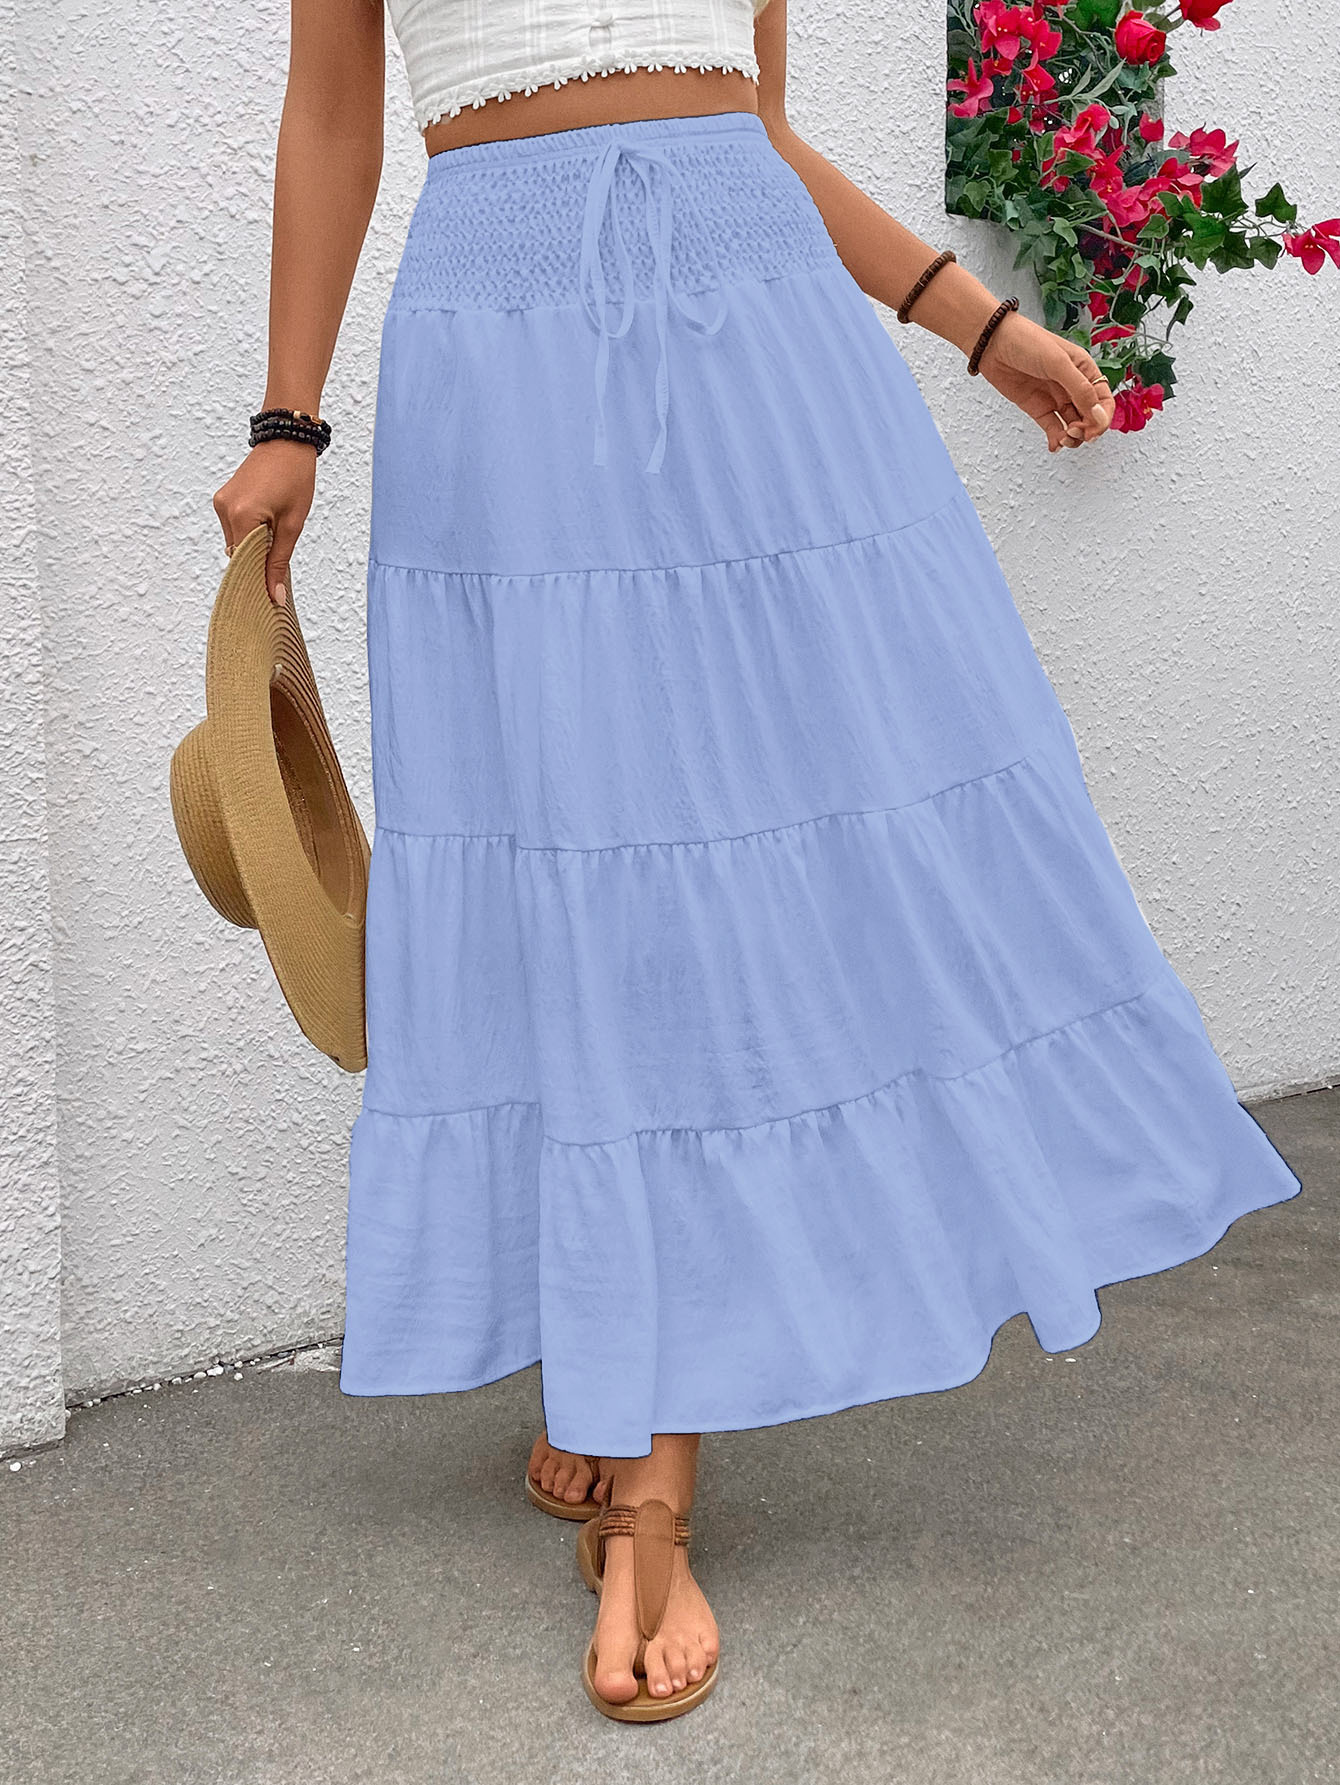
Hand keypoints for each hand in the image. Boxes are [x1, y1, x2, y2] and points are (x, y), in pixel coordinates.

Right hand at [212, 439, 317, 603]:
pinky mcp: (222, 499)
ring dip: (253, 547)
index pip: (243, 563)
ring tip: (276, 537)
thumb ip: (280, 562)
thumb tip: (274, 596)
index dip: (255, 581)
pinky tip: (266, 526)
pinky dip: (248, 534)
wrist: (287, 441)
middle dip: (255, 564)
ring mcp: (221, 503)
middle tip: (276, 572)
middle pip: (237, 554)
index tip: (266, 599)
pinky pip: (233, 527)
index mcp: (242, 516)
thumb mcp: (293, 524)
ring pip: (235, 542)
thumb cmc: (295, 479)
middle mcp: (225, 510)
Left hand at [974, 309, 1114, 452]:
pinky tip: (1055, 446)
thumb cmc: (1027, 342)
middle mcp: (1073, 386)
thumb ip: (1079, 389)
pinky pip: (1053, 429)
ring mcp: (1056, 398)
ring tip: (1064, 438)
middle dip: (1087, 430)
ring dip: (1072, 438)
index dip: (1102, 418)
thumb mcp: (1058, 363)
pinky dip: (1057, 440)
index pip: (1103, 400)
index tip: (1092, 430)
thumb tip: (1096, 413)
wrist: (994, 343)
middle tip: (1074, 432)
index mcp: (1084, 370)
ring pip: (1073, 426)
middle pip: (1090, 417)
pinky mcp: (1038, 408)